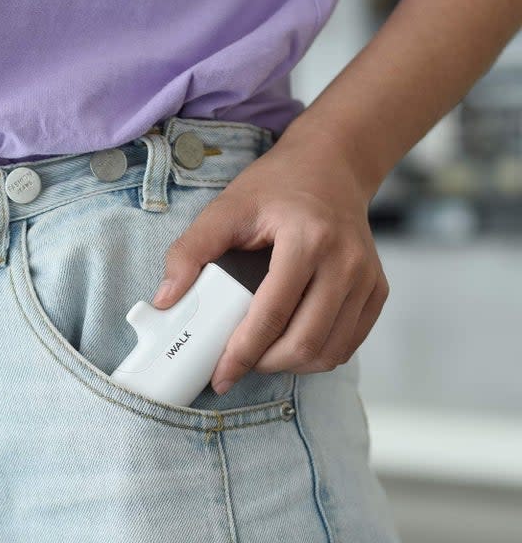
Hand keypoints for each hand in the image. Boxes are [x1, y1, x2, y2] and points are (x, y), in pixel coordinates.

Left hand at [151, 120, 389, 394]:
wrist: (333, 165)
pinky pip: (348, 344)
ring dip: (291, 366)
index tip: (220, 376)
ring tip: (263, 354)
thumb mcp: (226, 209)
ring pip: (329, 352)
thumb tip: (165, 300)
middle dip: (265, 365)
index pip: (272, 314)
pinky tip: (292, 345)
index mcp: (308, 239)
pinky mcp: (377, 290)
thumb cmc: (277, 187)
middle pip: (305, 342)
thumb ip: (190, 251)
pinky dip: (317, 356)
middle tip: (239, 363)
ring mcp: (367, 278)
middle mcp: (346, 262)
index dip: (242, 353)